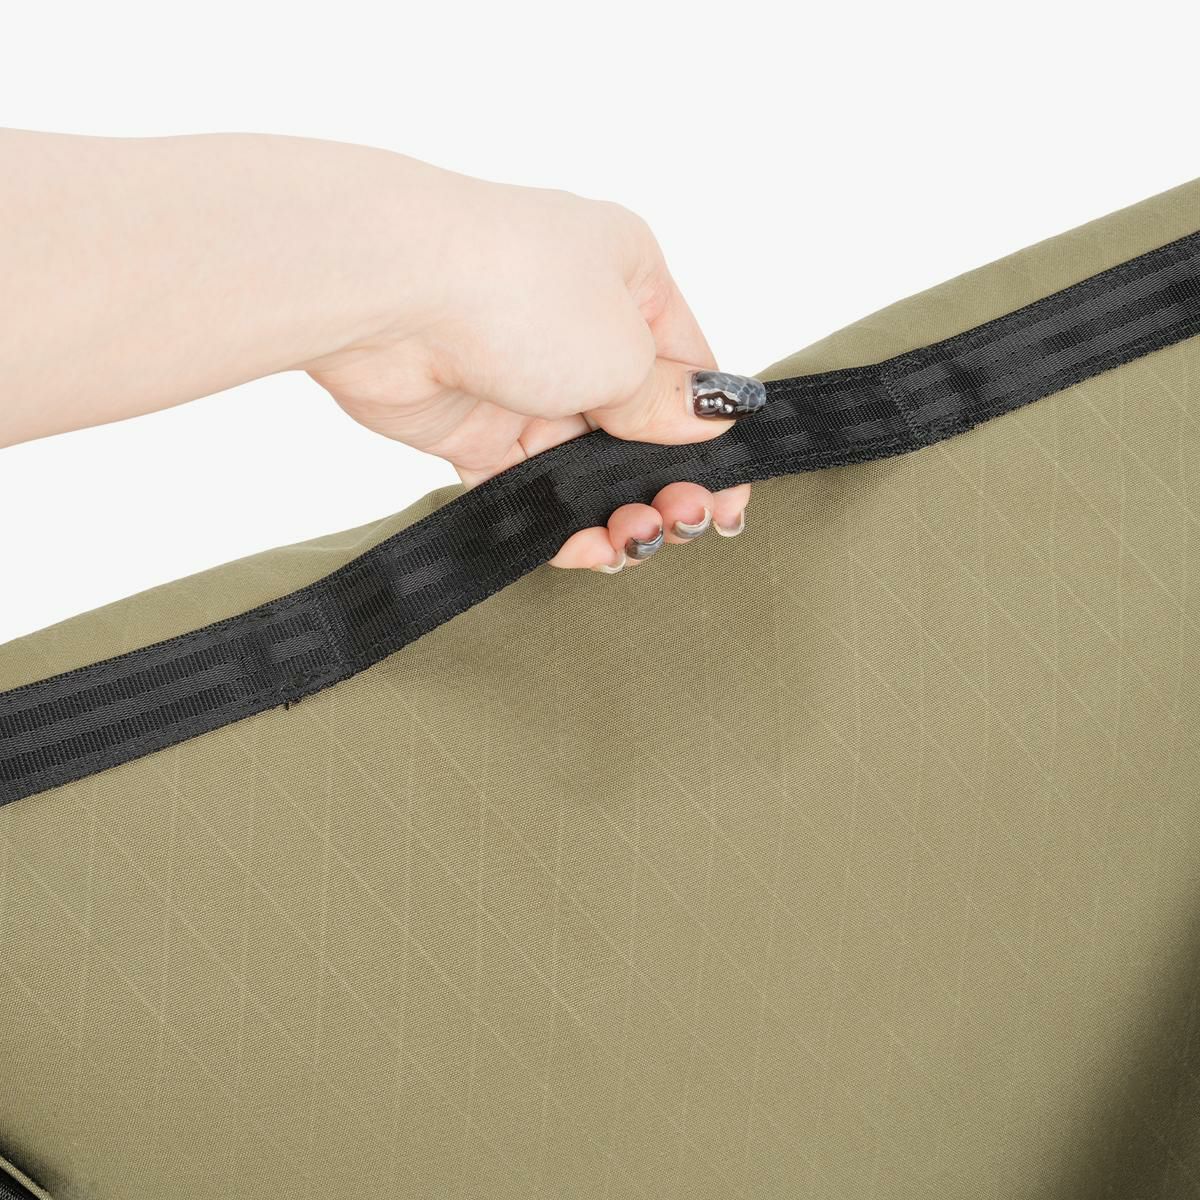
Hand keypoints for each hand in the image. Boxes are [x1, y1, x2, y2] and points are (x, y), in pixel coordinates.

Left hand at [303, 176, 752, 570]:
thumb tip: (712, 418)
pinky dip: (559, 522)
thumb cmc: (518, 289)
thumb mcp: (623, 347)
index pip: (689, 372)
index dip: (712, 441)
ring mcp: (528, 381)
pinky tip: (584, 546)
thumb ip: (666, 400)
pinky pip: (532, 489)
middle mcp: (580, 329)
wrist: (387, 292)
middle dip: (667, 482)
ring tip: (631, 540)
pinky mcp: (477, 429)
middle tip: (683, 523)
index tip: (728, 499)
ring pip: (587, 467)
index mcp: (631, 282)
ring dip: (617, 510)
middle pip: (640, 427)